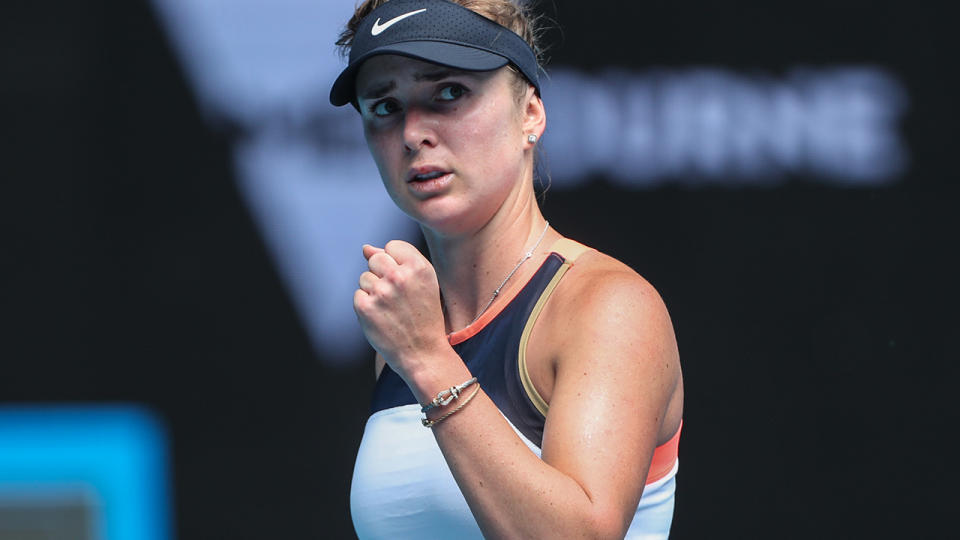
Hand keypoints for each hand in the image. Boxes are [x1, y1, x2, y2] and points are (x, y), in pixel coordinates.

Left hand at [354, 240, 448, 378]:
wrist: (423, 352)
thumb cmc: (424, 316)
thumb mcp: (424, 283)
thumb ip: (399, 260)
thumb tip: (366, 248)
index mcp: (419, 267)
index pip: (392, 246)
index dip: (395, 262)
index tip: (405, 281)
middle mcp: (399, 276)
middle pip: (375, 259)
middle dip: (381, 274)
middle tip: (397, 296)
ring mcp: (380, 292)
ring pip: (365, 278)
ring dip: (373, 291)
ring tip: (391, 309)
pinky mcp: (365, 307)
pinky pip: (358, 295)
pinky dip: (367, 306)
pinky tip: (382, 317)